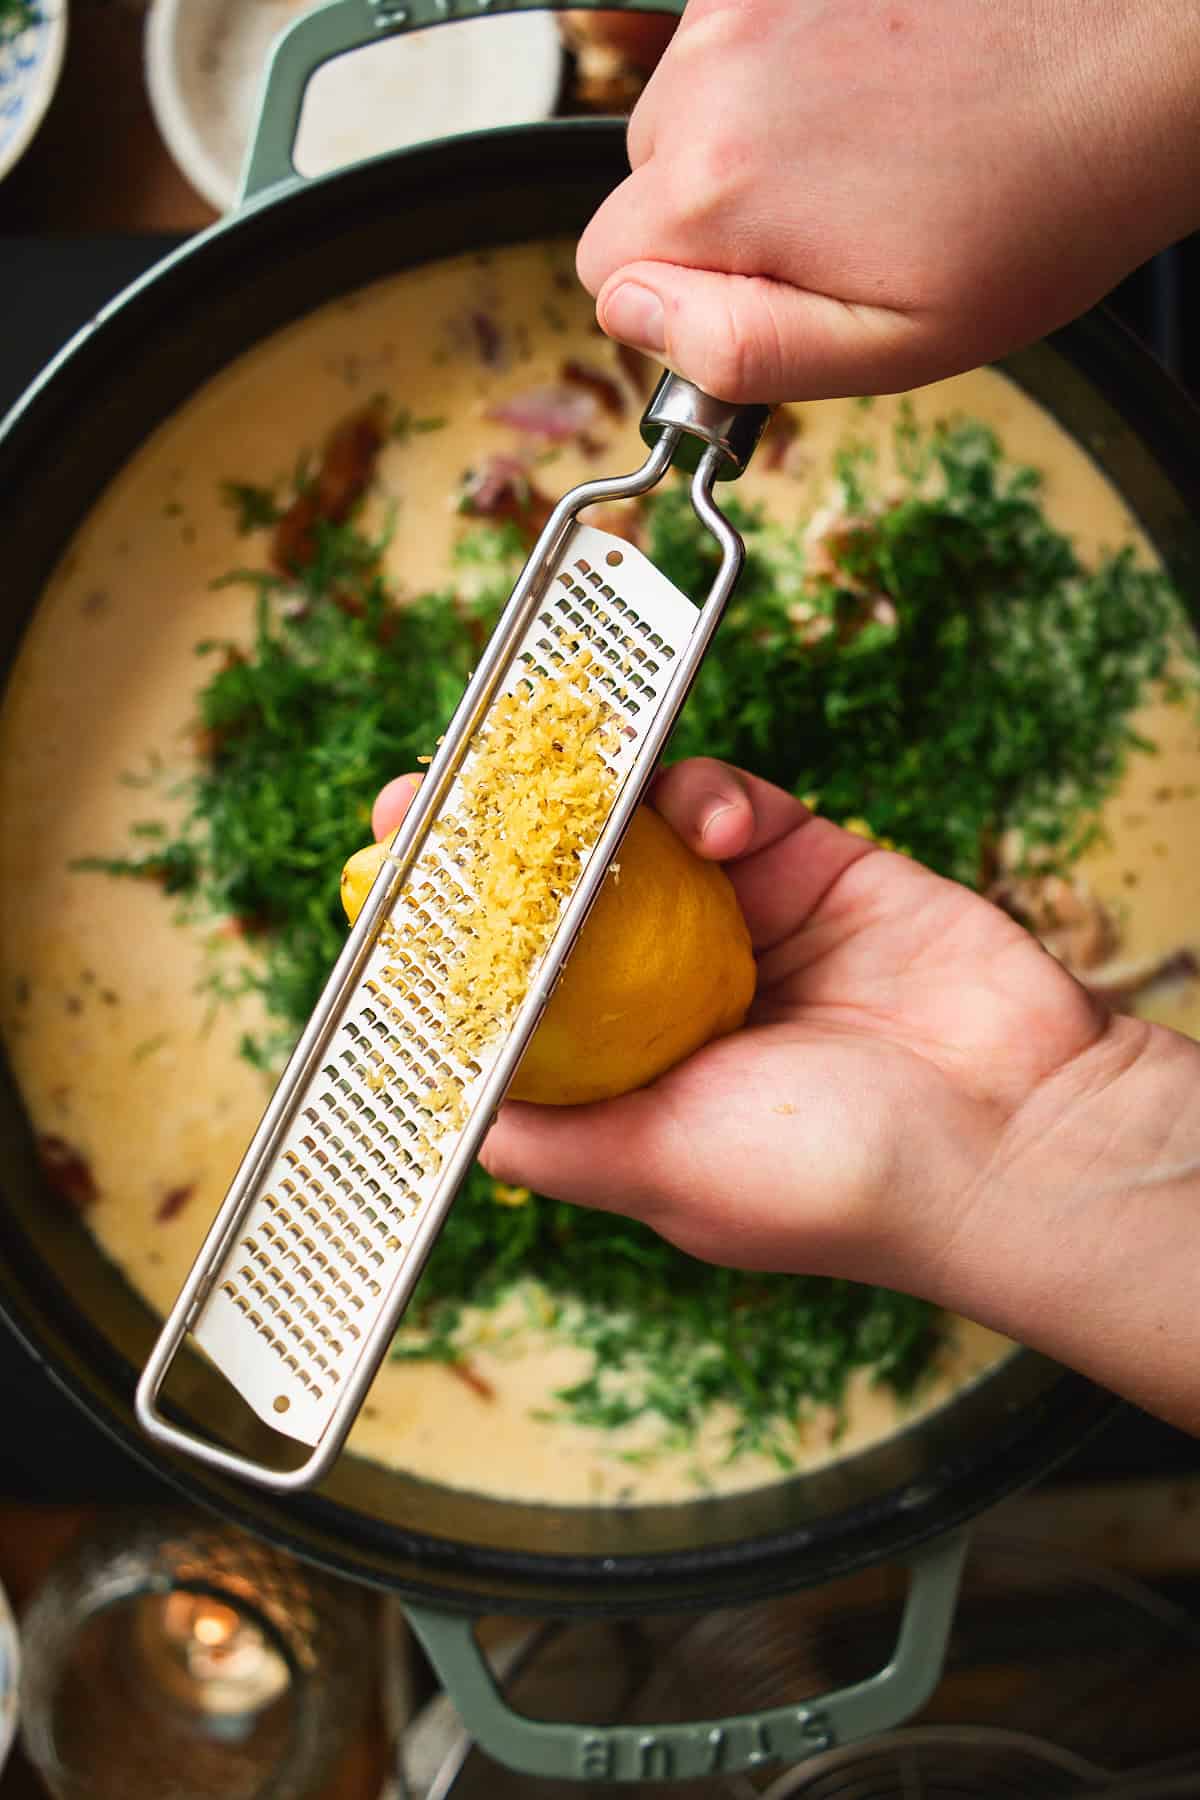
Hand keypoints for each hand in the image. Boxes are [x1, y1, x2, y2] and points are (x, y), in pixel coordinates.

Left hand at [377, 756, 1103, 1276]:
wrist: (1018, 1133)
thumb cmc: (836, 1182)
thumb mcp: (667, 1172)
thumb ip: (554, 1136)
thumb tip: (441, 1111)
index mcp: (631, 1076)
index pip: (517, 994)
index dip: (451, 942)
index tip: (385, 889)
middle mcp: (673, 996)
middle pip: (559, 900)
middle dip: (490, 847)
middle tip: (419, 793)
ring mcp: (741, 926)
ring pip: (638, 837)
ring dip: (587, 802)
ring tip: (538, 776)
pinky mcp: (810, 865)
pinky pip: (735, 806)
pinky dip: (712, 799)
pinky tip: (719, 822)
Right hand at [576, 0, 1199, 400]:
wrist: (1147, 54)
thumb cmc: (1041, 208)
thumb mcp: (894, 343)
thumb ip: (740, 348)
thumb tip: (633, 316)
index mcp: (720, 186)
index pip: (607, 272)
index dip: (683, 305)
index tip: (769, 296)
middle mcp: (715, 69)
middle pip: (647, 179)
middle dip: (718, 218)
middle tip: (842, 226)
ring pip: (694, 101)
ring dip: (758, 136)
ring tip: (877, 148)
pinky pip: (745, 31)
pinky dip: (794, 64)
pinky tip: (885, 84)